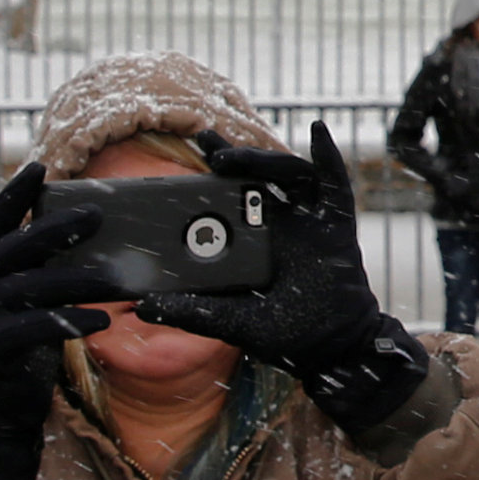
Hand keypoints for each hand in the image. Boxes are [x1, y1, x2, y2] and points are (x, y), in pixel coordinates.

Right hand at [0, 163, 122, 479]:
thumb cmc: (21, 349)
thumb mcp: (27, 305)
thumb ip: (41, 275)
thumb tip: (87, 240)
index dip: (15, 195)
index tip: (39, 167)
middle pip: (16, 248)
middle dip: (56, 228)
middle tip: (96, 215)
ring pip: (33, 288)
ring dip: (79, 279)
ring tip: (118, 277)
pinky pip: (35, 328)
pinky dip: (71, 320)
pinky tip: (102, 320)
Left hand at [131, 124, 430, 430]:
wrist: (331, 347)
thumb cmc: (286, 333)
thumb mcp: (232, 321)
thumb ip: (192, 313)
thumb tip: (140, 308)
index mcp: (256, 238)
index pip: (232, 195)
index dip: (213, 171)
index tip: (188, 153)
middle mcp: (282, 222)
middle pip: (260, 175)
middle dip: (235, 155)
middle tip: (208, 143)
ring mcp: (310, 221)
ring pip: (290, 174)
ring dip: (266, 158)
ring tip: (238, 157)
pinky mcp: (338, 225)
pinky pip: (336, 185)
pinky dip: (329, 157)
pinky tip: (318, 132)